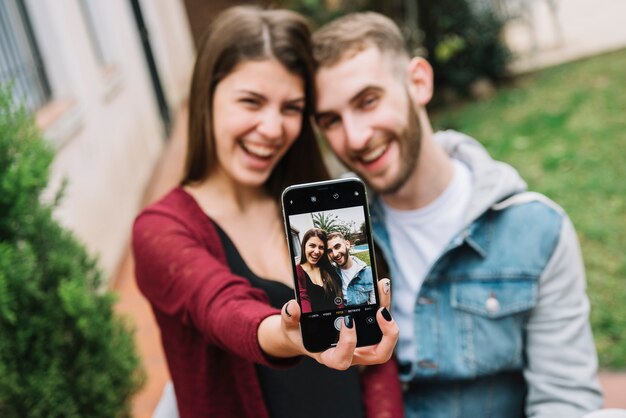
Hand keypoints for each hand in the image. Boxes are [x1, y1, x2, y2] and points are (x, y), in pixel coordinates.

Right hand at [280, 278, 397, 369]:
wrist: (307, 334)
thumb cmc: (299, 333)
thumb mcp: (289, 326)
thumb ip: (290, 318)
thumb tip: (293, 307)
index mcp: (330, 356)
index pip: (343, 360)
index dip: (348, 343)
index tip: (348, 321)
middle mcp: (352, 354)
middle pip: (379, 354)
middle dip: (387, 336)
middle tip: (382, 311)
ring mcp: (362, 345)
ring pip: (385, 339)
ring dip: (389, 316)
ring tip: (383, 288)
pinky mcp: (367, 332)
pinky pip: (382, 322)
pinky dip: (383, 304)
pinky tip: (380, 285)